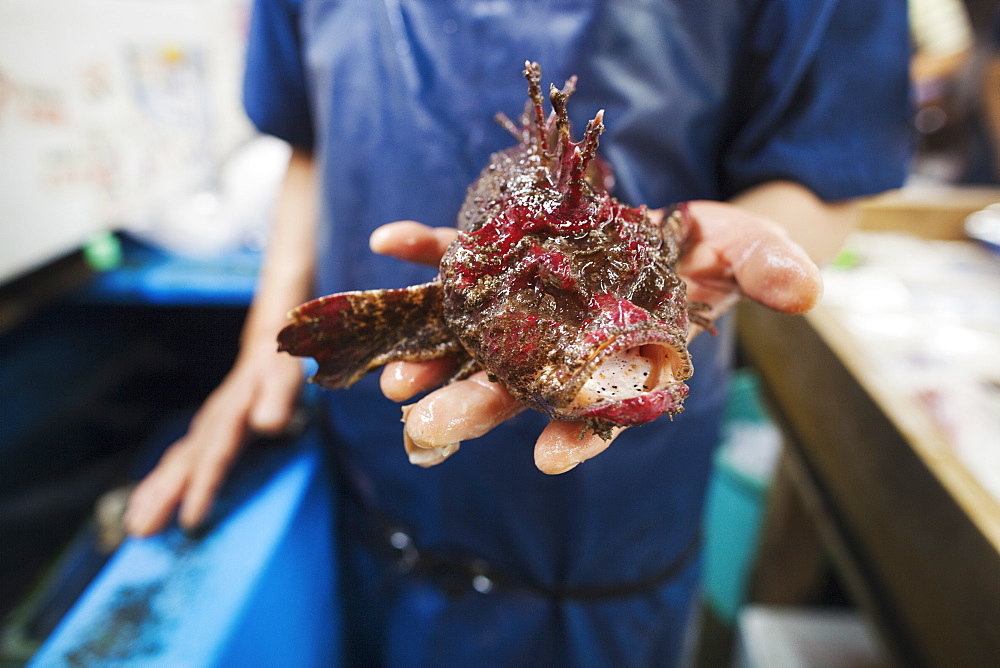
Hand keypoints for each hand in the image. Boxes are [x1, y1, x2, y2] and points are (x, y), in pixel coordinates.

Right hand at [124, 340, 302, 535]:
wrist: (269, 349)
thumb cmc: (281, 368)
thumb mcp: (286, 378)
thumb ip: (278, 399)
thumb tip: (267, 424)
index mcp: (231, 414)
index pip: (215, 457)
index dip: (203, 488)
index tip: (190, 520)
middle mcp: (211, 424)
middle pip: (183, 465)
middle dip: (162, 498)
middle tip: (140, 530)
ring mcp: (204, 430)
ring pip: (174, 466)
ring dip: (153, 495)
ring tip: (133, 525)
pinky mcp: (203, 436)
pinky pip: (177, 463)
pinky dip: (158, 485)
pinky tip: (142, 505)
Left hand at [371, 203, 820, 473]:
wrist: (659, 223)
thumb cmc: (703, 250)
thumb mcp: (743, 250)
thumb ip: (769, 268)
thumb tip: (808, 292)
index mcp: (616, 359)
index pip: (599, 412)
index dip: (580, 435)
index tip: (549, 459)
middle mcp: (563, 344)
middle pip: (515, 388)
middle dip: (474, 410)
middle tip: (428, 432)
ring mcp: (525, 306)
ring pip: (472, 340)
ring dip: (431, 356)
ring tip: (392, 381)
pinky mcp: (503, 259)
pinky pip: (460, 256)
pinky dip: (426, 251)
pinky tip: (388, 241)